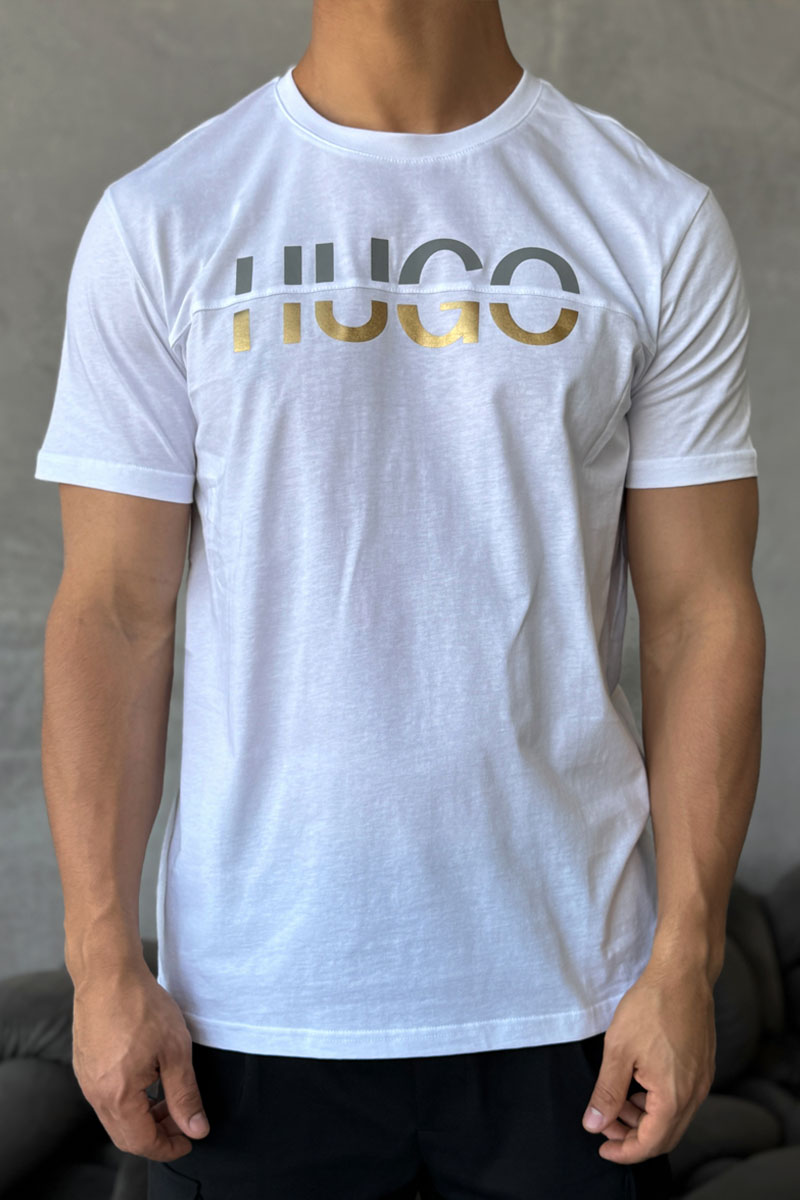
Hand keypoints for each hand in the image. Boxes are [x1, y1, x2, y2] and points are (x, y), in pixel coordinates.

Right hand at [71, 960, 209, 1161]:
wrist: (108, 973)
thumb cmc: (142, 1005)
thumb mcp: (175, 1050)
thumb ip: (185, 1094)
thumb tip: (196, 1128)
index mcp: (117, 1096)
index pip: (142, 1143)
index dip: (168, 1147)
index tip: (190, 1140)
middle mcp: (95, 1094)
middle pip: (126, 1135)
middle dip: (157, 1135)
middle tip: (183, 1121)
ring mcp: (86, 1080)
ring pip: (115, 1118)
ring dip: (143, 1118)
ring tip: (169, 1099)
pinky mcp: (85, 1065)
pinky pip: (106, 1098)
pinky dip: (129, 1101)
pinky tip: (149, 1081)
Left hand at [580, 956, 715, 1163]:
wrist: (683, 974)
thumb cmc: (650, 1006)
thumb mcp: (618, 1050)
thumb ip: (607, 1092)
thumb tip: (594, 1125)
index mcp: (674, 1096)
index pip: (650, 1144)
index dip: (624, 1152)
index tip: (602, 1147)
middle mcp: (695, 1094)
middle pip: (664, 1136)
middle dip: (632, 1136)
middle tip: (605, 1123)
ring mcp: (702, 1080)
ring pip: (673, 1118)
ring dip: (644, 1118)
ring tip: (616, 1099)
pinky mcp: (702, 1066)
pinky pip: (681, 1098)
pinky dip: (658, 1102)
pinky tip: (637, 1082)